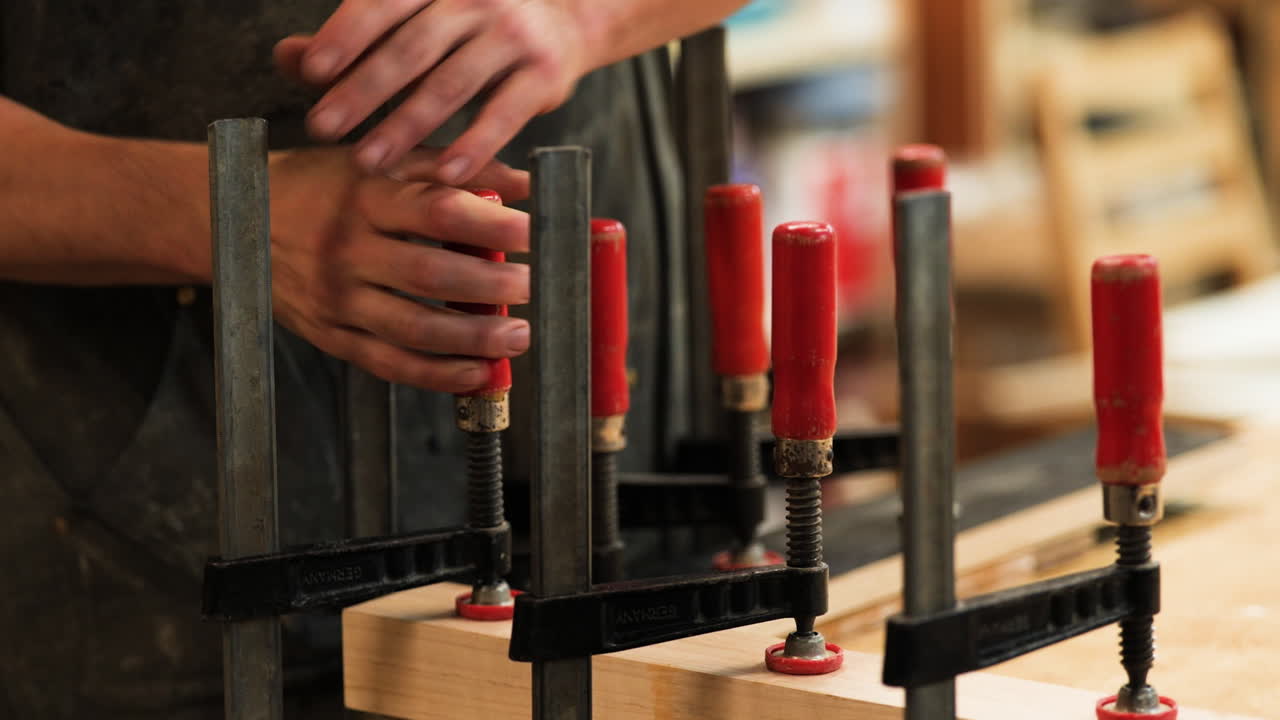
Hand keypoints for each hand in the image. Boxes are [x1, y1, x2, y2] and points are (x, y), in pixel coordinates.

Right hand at [269, 146, 530, 391]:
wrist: (234, 216)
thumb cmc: (325, 185)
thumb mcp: (383, 163)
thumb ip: (456, 169)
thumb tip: (530, 185)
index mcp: (365, 196)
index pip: (439, 211)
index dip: (493, 226)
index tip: (536, 233)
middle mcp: (348, 248)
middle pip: (431, 277)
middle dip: (492, 288)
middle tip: (535, 289)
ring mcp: (337, 298)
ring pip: (414, 330)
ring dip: (474, 339)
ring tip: (519, 335)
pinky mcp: (330, 335)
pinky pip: (390, 365)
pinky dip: (439, 375)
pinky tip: (479, 372)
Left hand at [274, 0, 590, 182]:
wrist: (569, 18)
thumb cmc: (475, 25)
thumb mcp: (417, 20)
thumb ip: (356, 39)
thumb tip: (288, 58)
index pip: (383, 4)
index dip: (346, 35)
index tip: (310, 71)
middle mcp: (475, 0)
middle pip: (411, 48)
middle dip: (362, 90)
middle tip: (321, 128)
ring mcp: (513, 35)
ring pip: (451, 84)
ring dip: (405, 126)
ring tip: (367, 159)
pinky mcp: (544, 75)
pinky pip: (503, 114)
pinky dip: (474, 145)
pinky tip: (446, 173)